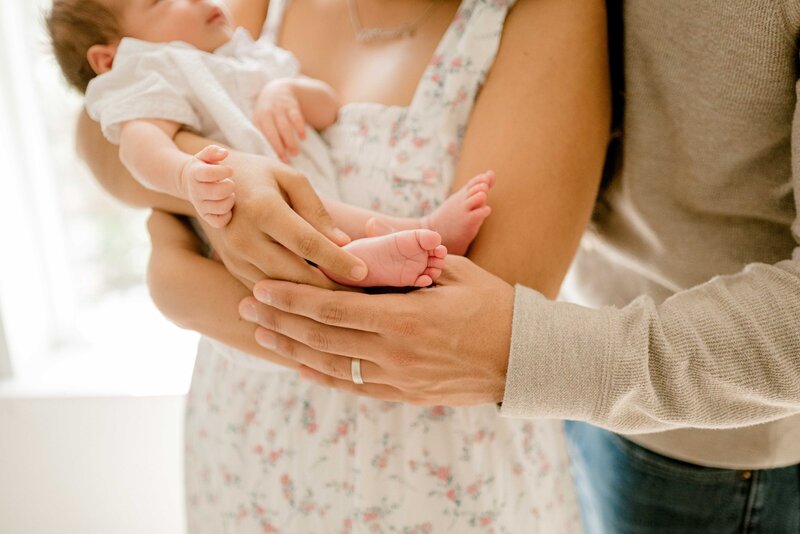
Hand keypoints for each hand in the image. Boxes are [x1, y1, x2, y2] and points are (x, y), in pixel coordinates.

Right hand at [180, 145, 234, 227]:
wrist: (188, 182)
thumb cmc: (203, 167)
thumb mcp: (204, 156)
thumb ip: (213, 151)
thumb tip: (224, 153)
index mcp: (195, 174)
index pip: (209, 173)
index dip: (224, 171)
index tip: (229, 170)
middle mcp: (195, 191)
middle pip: (218, 192)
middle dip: (230, 186)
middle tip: (229, 183)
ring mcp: (199, 206)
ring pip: (221, 207)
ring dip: (230, 200)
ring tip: (228, 194)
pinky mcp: (205, 217)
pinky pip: (219, 222)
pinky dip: (227, 215)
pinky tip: (226, 205)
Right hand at [197, 151, 366, 288]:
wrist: (208, 184)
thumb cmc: (261, 177)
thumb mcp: (291, 179)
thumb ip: (317, 211)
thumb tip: (342, 243)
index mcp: (262, 209)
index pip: (306, 243)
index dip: (337, 260)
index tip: (364, 272)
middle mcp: (244, 238)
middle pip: (294, 274)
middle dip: (330, 289)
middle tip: (362, 295)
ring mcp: (235, 258)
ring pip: (280, 290)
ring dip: (313, 299)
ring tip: (346, 302)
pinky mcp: (233, 270)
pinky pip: (267, 292)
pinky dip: (293, 299)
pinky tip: (318, 301)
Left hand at [238, 255, 514, 405]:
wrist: (526, 362)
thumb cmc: (496, 308)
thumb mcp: (457, 271)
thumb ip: (407, 253)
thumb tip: (366, 227)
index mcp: (404, 318)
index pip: (333, 309)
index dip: (292, 299)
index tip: (261, 289)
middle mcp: (393, 353)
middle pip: (321, 338)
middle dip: (279, 322)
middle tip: (246, 308)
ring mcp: (397, 379)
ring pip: (330, 366)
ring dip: (291, 351)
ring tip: (261, 336)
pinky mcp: (404, 394)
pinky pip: (352, 387)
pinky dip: (322, 376)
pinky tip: (299, 366)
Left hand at [254, 79, 305, 161]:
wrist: (277, 89)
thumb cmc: (268, 112)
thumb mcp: (261, 120)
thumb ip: (263, 135)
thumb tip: (267, 158)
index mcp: (258, 119)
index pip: (261, 136)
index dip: (267, 148)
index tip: (272, 161)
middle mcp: (267, 113)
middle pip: (272, 132)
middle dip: (278, 147)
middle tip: (285, 160)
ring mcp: (279, 108)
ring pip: (284, 127)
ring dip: (290, 141)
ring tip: (295, 153)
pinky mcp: (291, 105)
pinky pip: (296, 117)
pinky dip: (300, 128)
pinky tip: (303, 138)